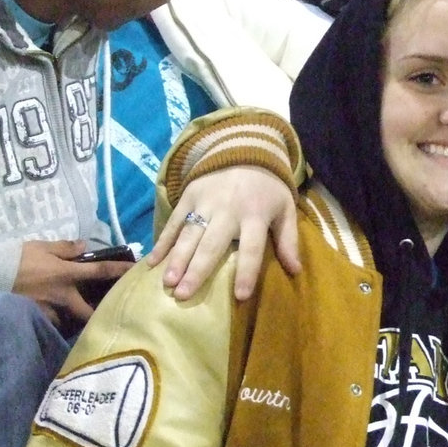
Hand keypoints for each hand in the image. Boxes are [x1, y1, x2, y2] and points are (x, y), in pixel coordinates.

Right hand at [12, 240, 132, 327]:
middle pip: (89, 311)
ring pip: (69, 320)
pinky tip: (57, 320)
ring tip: (83, 320)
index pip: (100, 271)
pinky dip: (55, 322)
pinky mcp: (36, 316)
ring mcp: (49, 309)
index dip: (119, 271)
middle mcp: (63, 295)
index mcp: (67, 274)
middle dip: (100, 315)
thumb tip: (85, 246)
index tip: (136, 272)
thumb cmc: (18, 258)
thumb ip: (65, 248)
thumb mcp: (42, 247)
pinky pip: (51, 323)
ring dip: (75, 319)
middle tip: (108, 314)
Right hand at [148, 166, 300, 301]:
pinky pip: (173, 222)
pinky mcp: (188, 196)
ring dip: (176, 259)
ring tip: (167, 283)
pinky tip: (151, 262)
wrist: (245, 150)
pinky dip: (162, 242)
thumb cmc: (268, 188)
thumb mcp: (285, 209)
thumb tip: (295, 270)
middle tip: (183, 295)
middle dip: (197, 271)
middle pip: (211, 245)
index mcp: (255, 215)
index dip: (247, 272)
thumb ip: (288, 239)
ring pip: (189, 235)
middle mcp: (228, 211)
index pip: (252, 248)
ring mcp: (204, 203)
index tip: (241, 297)